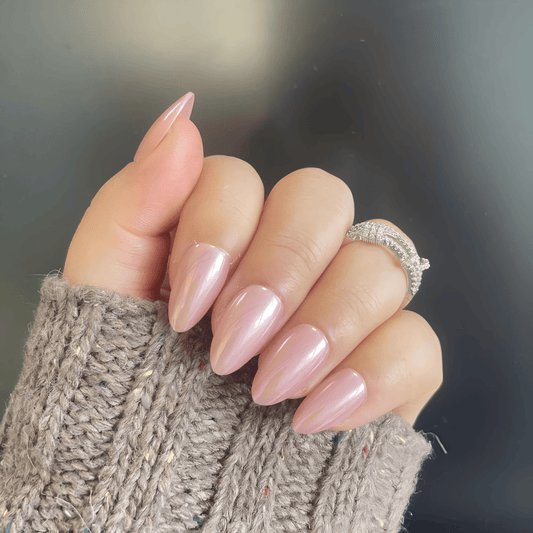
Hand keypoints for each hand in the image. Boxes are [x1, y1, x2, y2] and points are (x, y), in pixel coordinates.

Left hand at [64, 93, 442, 433]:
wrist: (161, 472)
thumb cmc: (128, 374)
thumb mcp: (108, 287)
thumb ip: (135, 199)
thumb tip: (179, 119)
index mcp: (229, 230)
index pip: (244, 179)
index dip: (219, 231)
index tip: (184, 307)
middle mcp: (292, 256)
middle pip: (323, 201)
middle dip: (280, 269)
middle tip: (232, 343)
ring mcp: (343, 306)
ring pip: (380, 264)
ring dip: (327, 323)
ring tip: (271, 387)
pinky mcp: (383, 363)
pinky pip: (416, 341)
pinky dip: (373, 373)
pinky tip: (319, 411)